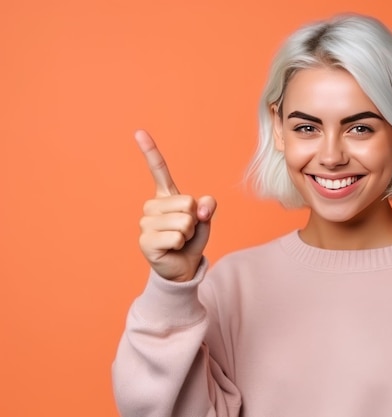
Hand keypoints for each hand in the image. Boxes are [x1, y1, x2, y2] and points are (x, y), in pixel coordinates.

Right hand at [134, 130, 216, 281]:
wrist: (183, 267)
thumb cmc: (191, 240)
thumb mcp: (205, 220)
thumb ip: (207, 207)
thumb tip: (201, 207)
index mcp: (165, 196)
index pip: (158, 170)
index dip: (150, 151)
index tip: (139, 131)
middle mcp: (151, 206)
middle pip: (187, 202)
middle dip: (194, 220)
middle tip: (186, 232)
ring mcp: (146, 223)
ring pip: (184, 221)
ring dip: (188, 234)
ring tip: (179, 240)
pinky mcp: (145, 241)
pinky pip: (176, 237)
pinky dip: (181, 244)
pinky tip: (173, 249)